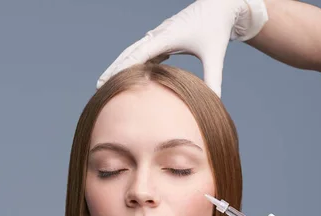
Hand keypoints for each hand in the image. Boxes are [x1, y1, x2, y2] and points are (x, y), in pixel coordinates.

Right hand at [96, 0, 268, 96]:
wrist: (222, 6)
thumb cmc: (217, 28)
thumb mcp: (215, 55)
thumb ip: (213, 79)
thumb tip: (214, 102)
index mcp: (168, 36)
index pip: (140, 53)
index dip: (124, 67)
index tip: (110, 80)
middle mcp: (159, 34)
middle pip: (130, 52)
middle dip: (114, 68)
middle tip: (98, 85)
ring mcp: (160, 35)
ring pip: (134, 51)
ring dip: (121, 65)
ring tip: (107, 82)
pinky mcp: (164, 38)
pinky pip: (144, 52)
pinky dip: (134, 63)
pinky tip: (129, 76)